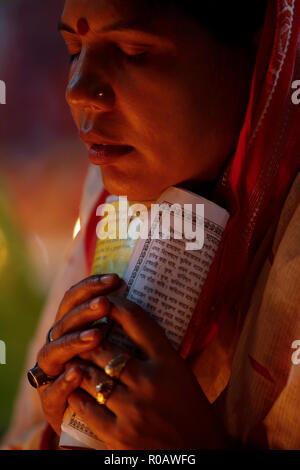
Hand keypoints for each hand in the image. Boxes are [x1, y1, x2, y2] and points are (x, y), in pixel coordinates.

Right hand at [36, 273, 119, 434]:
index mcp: (73, 326)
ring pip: (54, 351)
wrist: (102, 417)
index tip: (116, 279)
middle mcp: (59, 345)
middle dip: (85, 310)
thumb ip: (123, 322)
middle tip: (105, 303)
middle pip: (65, 321)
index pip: (76, 298)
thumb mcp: (119, 344)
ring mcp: (53, 372)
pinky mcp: (51, 401)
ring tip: (96, 335)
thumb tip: (143, 291)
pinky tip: (77, 372)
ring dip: (75, 340)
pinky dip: (64, 380)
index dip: (92, 286)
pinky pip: (53, 390)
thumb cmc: (112, 374)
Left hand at [63, 296, 229, 448]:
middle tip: (82, 332)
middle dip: (89, 338)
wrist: (203, 455)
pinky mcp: (120, 436)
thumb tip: (131, 327)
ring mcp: (134, 410)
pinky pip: (87, 407)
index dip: (119, 307)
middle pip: (105, 348)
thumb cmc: (194, 413)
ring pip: (90, 376)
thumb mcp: (182, 375)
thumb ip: (159, 354)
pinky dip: (78, 395)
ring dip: (79, 365)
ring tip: (74, 359)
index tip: (108, 300)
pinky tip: (77, 390)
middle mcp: (151, 382)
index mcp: (170, 363)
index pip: (139, 323)